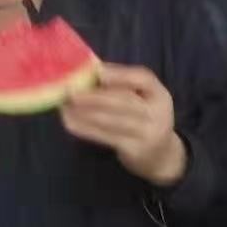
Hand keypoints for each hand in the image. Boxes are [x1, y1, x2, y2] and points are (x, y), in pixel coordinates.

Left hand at [61, 64, 186, 185]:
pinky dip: (85, 128)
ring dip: (85, 113)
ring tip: (65, 106)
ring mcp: (148, 134)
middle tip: (70, 92)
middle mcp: (158, 113)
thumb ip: (122, 86)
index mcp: (160, 95)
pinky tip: (70, 122)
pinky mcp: (135, 150)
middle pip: (124, 101)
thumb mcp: (143, 100)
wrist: (161, 155)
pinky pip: (106, 137)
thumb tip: (86, 70)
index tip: (97, 71)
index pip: (144, 79)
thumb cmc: (144, 119)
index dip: (120, 74)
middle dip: (94, 96)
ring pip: (112, 120)